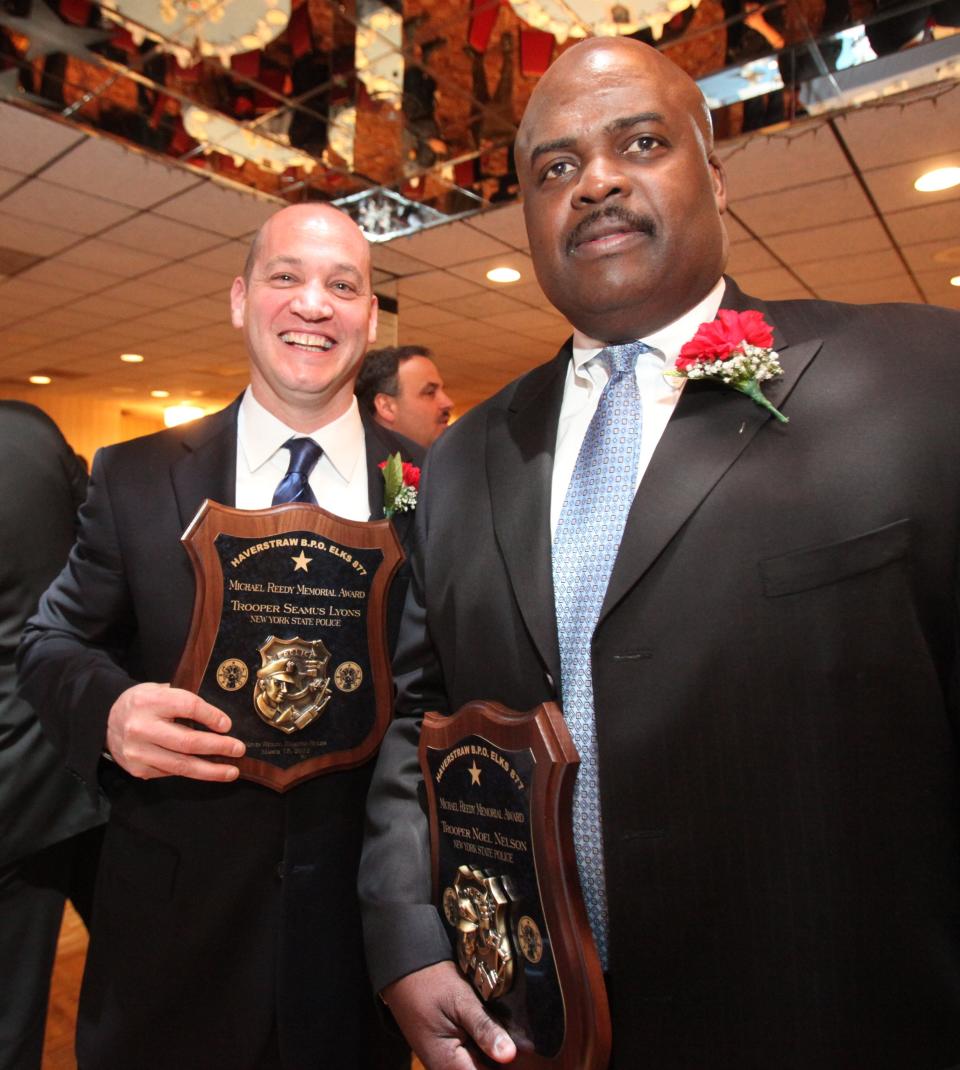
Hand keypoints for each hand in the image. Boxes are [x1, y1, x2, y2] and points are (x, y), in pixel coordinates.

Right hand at [106, 682, 244, 781]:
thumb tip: (221, 716)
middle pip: (187, 742)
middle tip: (238, 749)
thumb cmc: (143, 702)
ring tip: (231, 771)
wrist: (106, 719)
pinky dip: (192, 772)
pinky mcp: (137, 769)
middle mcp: (141, 727)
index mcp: (149, 701)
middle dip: (218, 747)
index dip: (211, 716)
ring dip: (210, 770)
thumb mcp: (159, 690)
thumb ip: (184, 699)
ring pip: (181, 765)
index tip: (228, 724)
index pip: (187, 707)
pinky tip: (207, 770)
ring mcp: (138, 751)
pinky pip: (171, 772)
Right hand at [383, 961, 515, 1068]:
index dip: (511, 1067)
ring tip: (516, 1032)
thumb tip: (511, 1054)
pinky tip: (499, 1030)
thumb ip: (484, 1028)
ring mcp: (450, 1063)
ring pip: (484, 1066)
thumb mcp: (461, 1001)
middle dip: (506, 1058)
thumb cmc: (431, 984)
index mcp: (450, 1065)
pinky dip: (488, 1045)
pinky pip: (476, 1058)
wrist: (406, 973)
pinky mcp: (452, 1054)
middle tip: (524, 1038)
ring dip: (497, 1051)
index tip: (527, 1050)